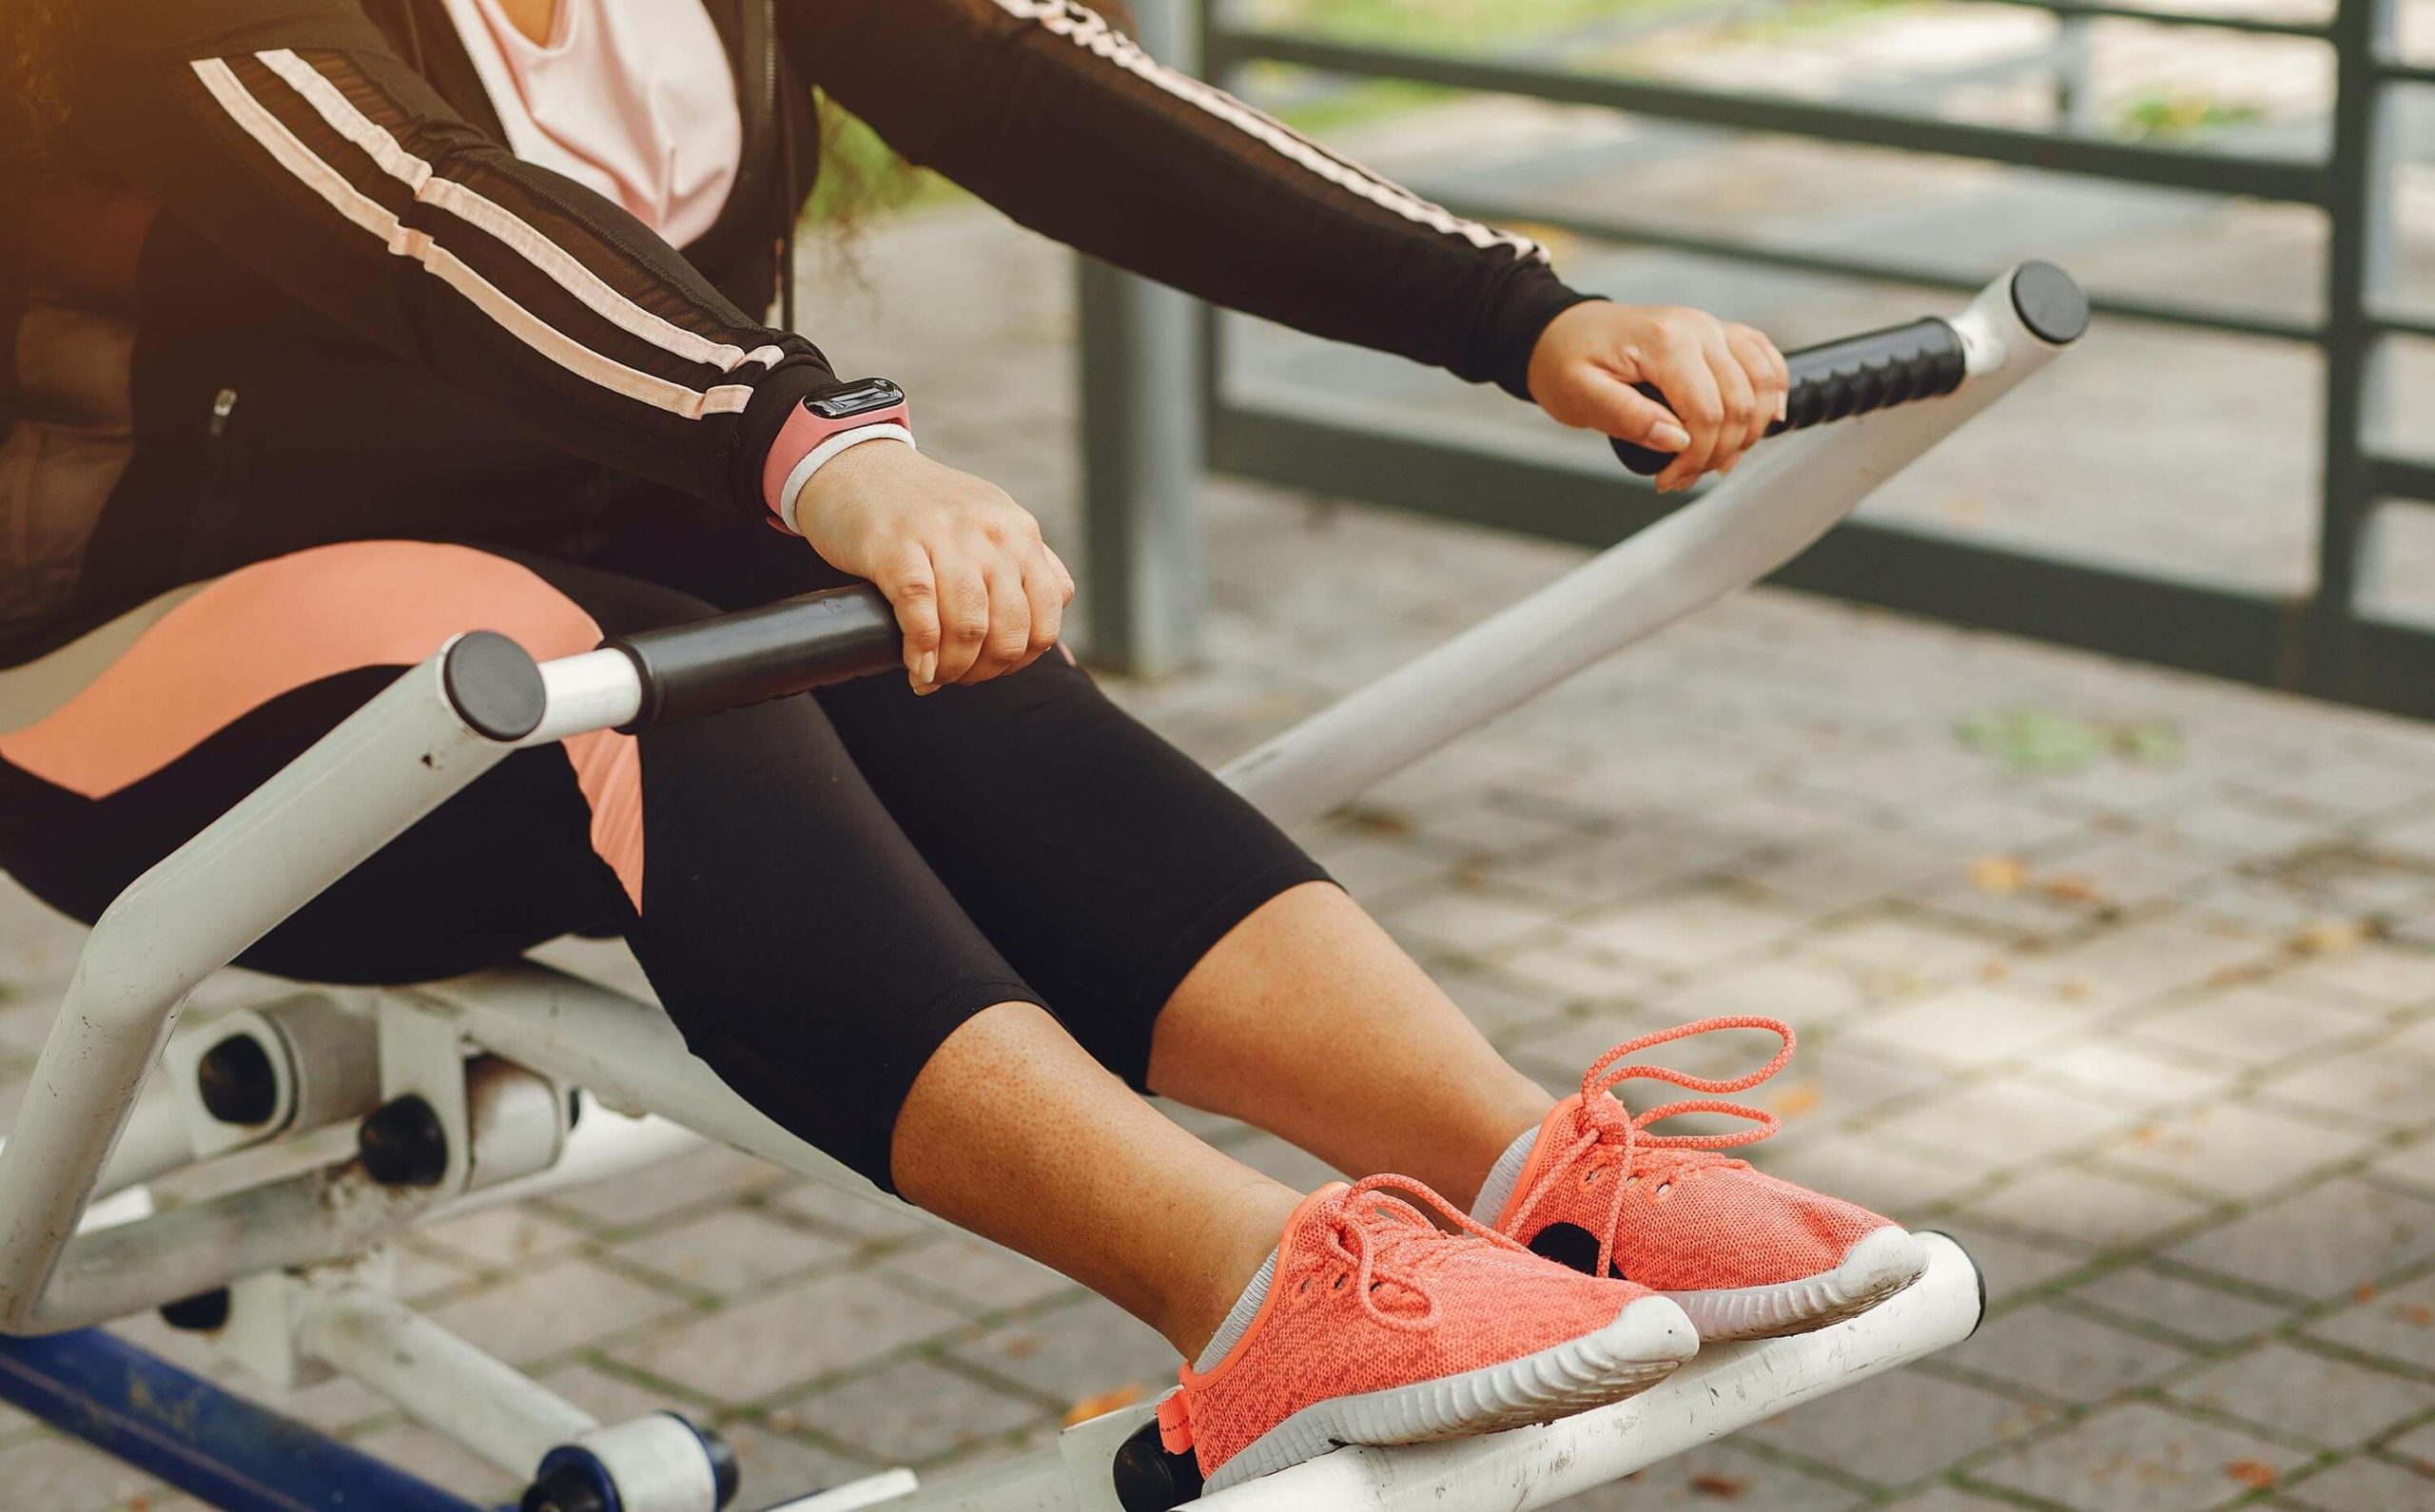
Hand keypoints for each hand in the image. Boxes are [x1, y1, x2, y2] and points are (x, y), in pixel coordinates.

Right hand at [793, 442, 1074, 693]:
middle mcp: (989, 532)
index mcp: (1018, 531)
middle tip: (958, 677)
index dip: (1023, 656)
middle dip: (985, 669)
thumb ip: (1023, 563)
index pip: (1046, 614)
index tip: (993, 668)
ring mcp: (942, 536)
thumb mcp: (988, 520)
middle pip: (1009, 629)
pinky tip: (915, 666)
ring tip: (933, 676)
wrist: (853, 466)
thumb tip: (1050, 617)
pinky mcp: (894, 546)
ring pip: (969, 626)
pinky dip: (921, 651)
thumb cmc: (920, 508)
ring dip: (952, 667)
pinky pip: (920, 610)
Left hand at [1526, 302, 1789, 492]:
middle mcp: (1698, 327)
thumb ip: (1628, 418)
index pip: (1706, 412)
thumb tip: (1677, 441)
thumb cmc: (1565, 362)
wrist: (1562, 332)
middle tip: (1684, 477)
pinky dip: (1772, 389)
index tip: (1667, 481)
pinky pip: (1763, 357)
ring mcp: (1711, 326)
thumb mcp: (1580, 396)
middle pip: (1739, 403)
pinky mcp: (1717, 332)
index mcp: (1665, 342)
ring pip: (1761, 382)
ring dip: (1749, 430)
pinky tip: (1768, 417)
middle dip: (1719, 452)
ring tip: (1716, 459)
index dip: (1695, 457)